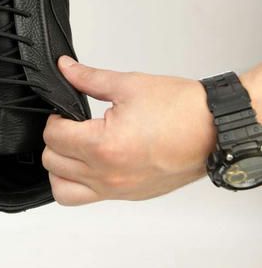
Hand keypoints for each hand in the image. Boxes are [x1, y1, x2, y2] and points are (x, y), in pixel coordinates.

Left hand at [42, 56, 216, 204]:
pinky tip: (92, 162)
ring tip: (76, 148)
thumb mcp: (128, 85)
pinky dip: (81, 183)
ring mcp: (118, 190)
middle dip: (56, 141)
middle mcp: (108, 175)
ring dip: (61, 169)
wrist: (214, 129)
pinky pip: (89, 198)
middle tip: (71, 126)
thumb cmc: (181, 110)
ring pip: (64, 191)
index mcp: (104, 146)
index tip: (65, 112)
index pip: (53, 138)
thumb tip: (66, 69)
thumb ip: (88, 78)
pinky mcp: (129, 196)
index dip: (54, 119)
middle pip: (53, 164)